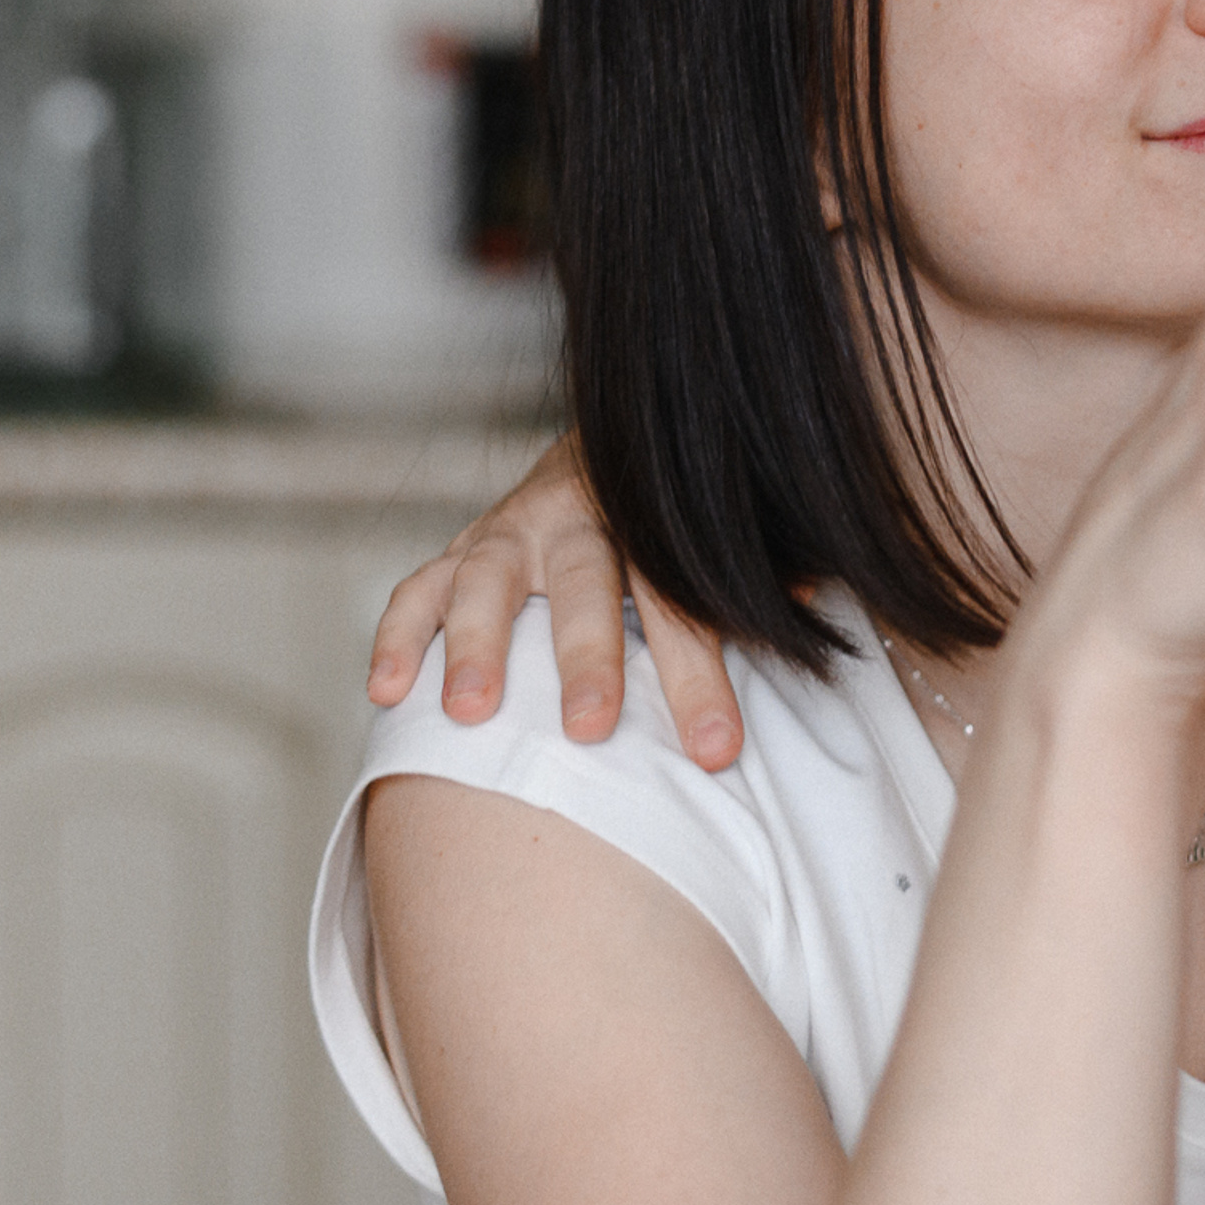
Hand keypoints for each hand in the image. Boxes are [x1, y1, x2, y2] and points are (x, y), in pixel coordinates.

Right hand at [368, 434, 745, 767]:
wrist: (609, 451)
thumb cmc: (674, 528)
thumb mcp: (721, 540)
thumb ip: (760, 576)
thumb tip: (820, 604)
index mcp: (652, 519)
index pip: (680, 601)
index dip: (698, 675)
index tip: (716, 752)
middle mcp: (577, 517)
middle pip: (583, 585)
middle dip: (586, 657)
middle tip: (590, 729)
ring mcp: (510, 533)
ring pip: (487, 580)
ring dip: (474, 643)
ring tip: (470, 712)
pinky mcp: (458, 552)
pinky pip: (416, 588)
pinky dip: (396, 635)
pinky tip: (385, 691)